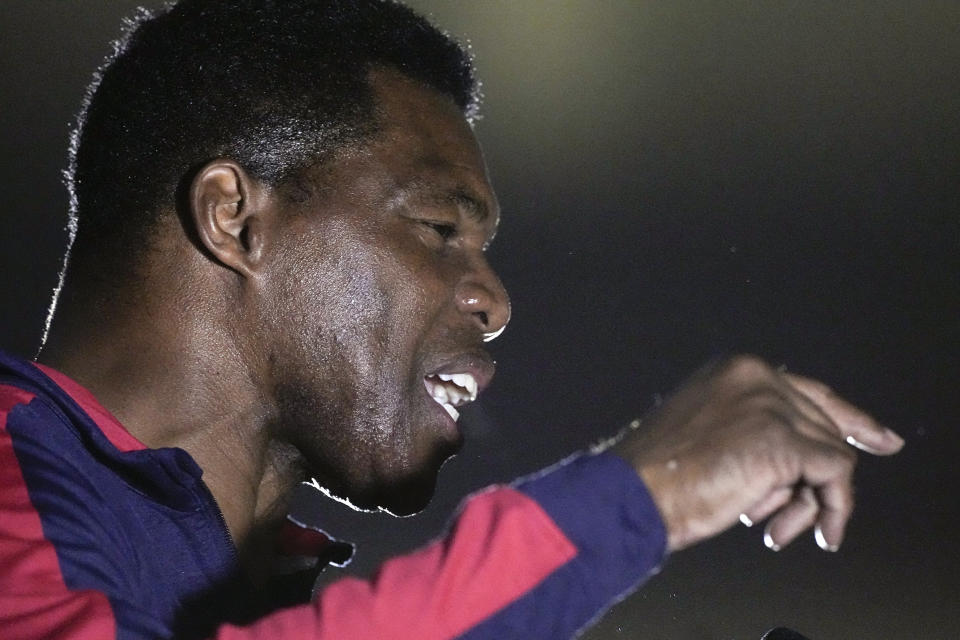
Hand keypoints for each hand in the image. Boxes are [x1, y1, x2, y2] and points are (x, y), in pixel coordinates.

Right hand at [611, 355, 903, 551]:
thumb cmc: (657, 476)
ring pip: (832, 451)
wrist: (631, 492)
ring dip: (811, 500)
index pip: (806, 391)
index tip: (878, 439)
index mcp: (734, 370)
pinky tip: (814, 532)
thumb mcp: (707, 434)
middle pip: (824, 424)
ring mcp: (771, 403)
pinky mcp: (782, 438)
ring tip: (779, 528)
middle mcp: (755, 375)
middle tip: (820, 522)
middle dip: (820, 478)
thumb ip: (752, 429)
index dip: (846, 420)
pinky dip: (831, 507)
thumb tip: (805, 458)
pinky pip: (835, 473)